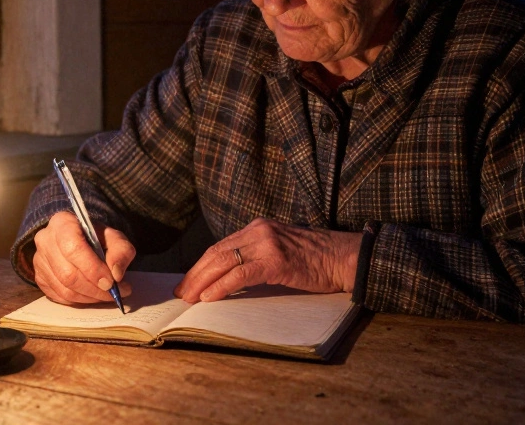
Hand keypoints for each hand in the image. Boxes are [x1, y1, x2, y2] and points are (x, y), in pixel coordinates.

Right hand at [32, 211, 135, 304]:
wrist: (79, 239)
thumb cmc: (96, 238)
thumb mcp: (114, 237)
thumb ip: (121, 251)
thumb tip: (116, 274)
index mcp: (62, 223)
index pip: (74, 249)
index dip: (93, 269)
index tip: (111, 282)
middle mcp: (45, 240)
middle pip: (68, 273)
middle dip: (94, 289)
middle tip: (115, 293)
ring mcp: (39, 260)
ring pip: (64, 289)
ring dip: (89, 298)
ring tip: (108, 296)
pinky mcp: (39, 277)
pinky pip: (59, 297)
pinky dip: (79, 301)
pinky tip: (92, 296)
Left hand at [174, 218, 360, 302]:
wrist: (344, 258)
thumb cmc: (316, 260)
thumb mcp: (281, 250)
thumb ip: (257, 257)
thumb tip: (230, 278)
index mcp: (258, 227)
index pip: (220, 246)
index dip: (201, 265)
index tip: (188, 281)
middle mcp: (259, 231)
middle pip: (216, 252)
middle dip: (194, 274)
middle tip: (180, 292)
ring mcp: (267, 243)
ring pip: (223, 262)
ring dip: (201, 281)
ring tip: (189, 297)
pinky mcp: (276, 260)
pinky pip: (240, 273)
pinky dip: (221, 286)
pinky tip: (209, 296)